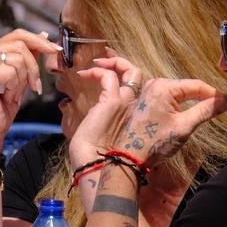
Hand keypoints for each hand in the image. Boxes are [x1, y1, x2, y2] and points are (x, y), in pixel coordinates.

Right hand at [0, 29, 59, 154]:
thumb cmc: (1, 107)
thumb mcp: (20, 78)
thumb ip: (28, 57)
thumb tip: (43, 37)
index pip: (18, 35)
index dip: (38, 41)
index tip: (54, 50)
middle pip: (21, 44)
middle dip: (34, 66)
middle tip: (34, 85)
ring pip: (18, 58)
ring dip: (22, 80)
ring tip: (13, 93)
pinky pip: (11, 72)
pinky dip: (14, 87)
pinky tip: (6, 96)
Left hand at [68, 53, 144, 167]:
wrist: (99, 167)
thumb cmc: (105, 159)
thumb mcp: (108, 140)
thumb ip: (106, 124)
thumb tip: (84, 109)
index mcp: (142, 116)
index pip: (143, 91)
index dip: (130, 81)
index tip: (116, 74)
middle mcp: (140, 107)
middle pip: (142, 78)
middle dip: (126, 65)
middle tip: (112, 59)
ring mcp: (129, 102)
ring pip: (132, 72)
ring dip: (116, 62)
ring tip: (101, 60)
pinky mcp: (113, 101)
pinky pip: (108, 76)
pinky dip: (97, 71)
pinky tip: (83, 74)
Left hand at [112, 75, 226, 168]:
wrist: (130, 157)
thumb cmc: (156, 142)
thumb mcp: (184, 126)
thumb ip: (206, 111)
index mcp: (165, 87)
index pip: (198, 85)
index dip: (216, 94)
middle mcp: (156, 83)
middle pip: (189, 87)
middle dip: (207, 96)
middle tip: (226, 106)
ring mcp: (150, 91)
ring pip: (181, 92)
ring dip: (196, 99)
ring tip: (214, 108)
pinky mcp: (148, 100)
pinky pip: (171, 97)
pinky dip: (184, 103)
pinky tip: (195, 110)